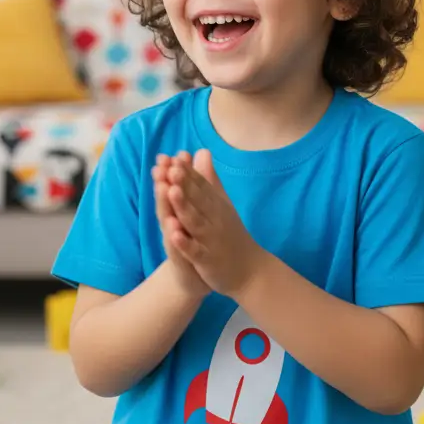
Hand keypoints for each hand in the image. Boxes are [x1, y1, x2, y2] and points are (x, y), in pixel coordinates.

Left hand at [162, 149, 265, 297]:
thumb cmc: (231, 233)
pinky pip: (195, 251)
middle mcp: (214, 219)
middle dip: (184, 183)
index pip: (200, 184)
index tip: (173, 155)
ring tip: (171, 191)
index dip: (187, 171)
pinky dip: (185, 243)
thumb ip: (209, 179)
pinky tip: (173, 235)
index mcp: (215, 204)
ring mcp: (210, 240)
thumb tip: (201, 150)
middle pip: (197, 199)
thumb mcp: (221, 203)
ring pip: (195, 221)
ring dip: (183, 206)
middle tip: (170, 166)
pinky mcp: (207, 260)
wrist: (252, 272)